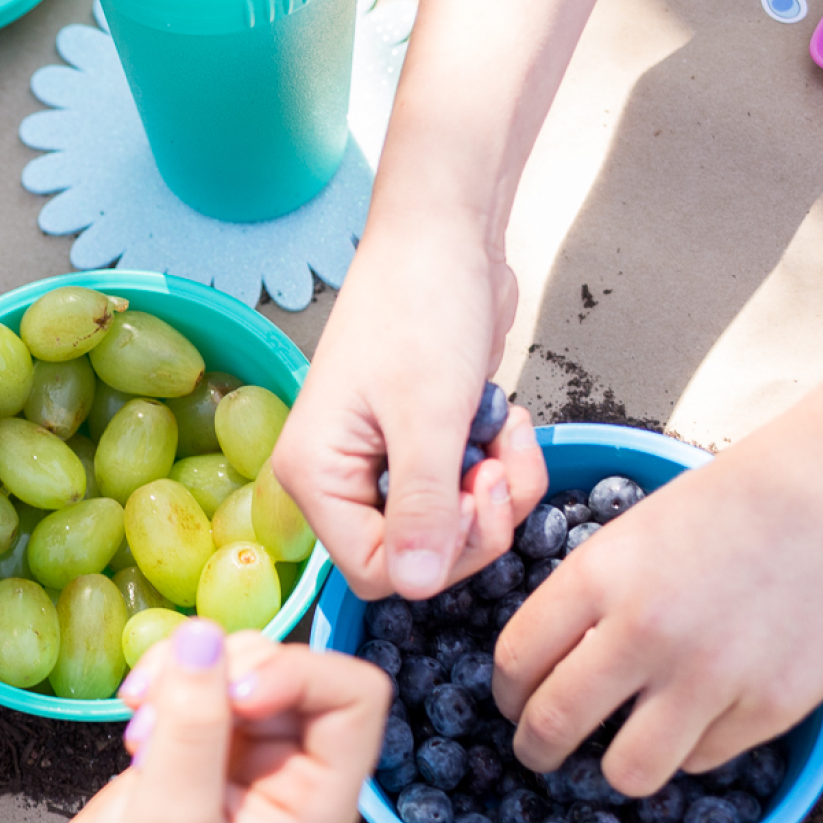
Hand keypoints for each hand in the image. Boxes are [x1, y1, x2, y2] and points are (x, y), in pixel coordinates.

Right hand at [46, 620, 389, 822]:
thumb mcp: (170, 818)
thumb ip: (192, 724)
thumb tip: (202, 633)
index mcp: (319, 795)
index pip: (354, 693)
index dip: (298, 674)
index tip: (234, 698)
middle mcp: (295, 766)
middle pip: (290, 666)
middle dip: (224, 673)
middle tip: (161, 715)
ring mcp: (249, 751)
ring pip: (239, 662)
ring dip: (185, 675)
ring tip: (140, 730)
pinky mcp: (205, 740)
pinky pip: (200, 676)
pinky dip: (165, 681)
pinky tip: (134, 721)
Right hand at [273, 220, 547, 600]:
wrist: (444, 235)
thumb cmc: (420, 306)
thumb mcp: (428, 415)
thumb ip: (425, 508)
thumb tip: (417, 587)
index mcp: (315, 476)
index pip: (375, 572)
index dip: (438, 554)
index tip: (474, 498)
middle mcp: (338, 480)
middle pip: (416, 559)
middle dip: (475, 523)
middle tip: (496, 468)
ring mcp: (378, 466)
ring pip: (450, 530)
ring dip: (497, 492)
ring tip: (508, 434)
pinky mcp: (418, 450)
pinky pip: (466, 495)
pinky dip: (499, 470)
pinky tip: (505, 424)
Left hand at [492, 407, 822, 794]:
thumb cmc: (737, 500)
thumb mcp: (633, 532)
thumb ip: (585, 598)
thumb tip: (543, 665)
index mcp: (599, 575)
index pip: (514, 662)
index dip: (505, 696)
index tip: (512, 705)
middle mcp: (645, 632)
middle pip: (552, 727)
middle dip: (534, 751)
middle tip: (541, 753)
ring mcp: (710, 676)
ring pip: (626, 771)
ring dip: (615, 766)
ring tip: (624, 748)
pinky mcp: (770, 707)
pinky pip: (700, 760)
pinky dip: (691, 748)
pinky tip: (703, 714)